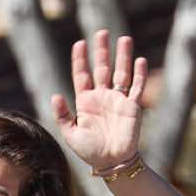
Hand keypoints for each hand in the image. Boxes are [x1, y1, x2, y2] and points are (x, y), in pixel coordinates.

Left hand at [52, 31, 146, 173]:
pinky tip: (140, 61)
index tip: (79, 43)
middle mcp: (102, 97)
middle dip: (102, 51)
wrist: (111, 163)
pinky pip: (137, 88)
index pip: (82, 75)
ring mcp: (118, 100)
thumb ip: (63, 115)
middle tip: (101, 33)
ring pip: (121, 73)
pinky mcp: (132, 107)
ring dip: (122, 57)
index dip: (80, 59)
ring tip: (124, 39)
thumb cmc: (90, 151)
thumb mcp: (70, 134)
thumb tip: (55, 95)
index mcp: (86, 102)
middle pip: (102, 68)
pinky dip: (139, 74)